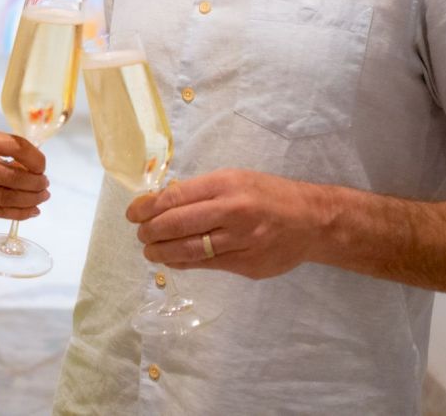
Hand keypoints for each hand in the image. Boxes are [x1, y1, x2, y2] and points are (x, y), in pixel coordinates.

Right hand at [0, 123, 49, 223]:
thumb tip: (27, 164)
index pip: (10, 144)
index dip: (33, 157)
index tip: (42, 165)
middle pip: (10, 175)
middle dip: (35, 183)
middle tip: (45, 185)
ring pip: (3, 196)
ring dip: (29, 199)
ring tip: (41, 198)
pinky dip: (15, 213)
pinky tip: (28, 211)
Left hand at [126, 169, 323, 279]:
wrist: (312, 220)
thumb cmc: (267, 194)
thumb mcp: (234, 179)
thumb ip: (201, 191)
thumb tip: (160, 203)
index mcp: (226, 184)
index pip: (176, 197)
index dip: (149, 207)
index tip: (133, 213)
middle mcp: (233, 211)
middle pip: (179, 224)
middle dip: (151, 232)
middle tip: (140, 235)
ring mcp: (242, 241)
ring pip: (191, 250)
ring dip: (163, 252)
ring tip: (150, 251)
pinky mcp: (248, 265)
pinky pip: (208, 265)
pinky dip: (185, 263)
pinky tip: (173, 260)